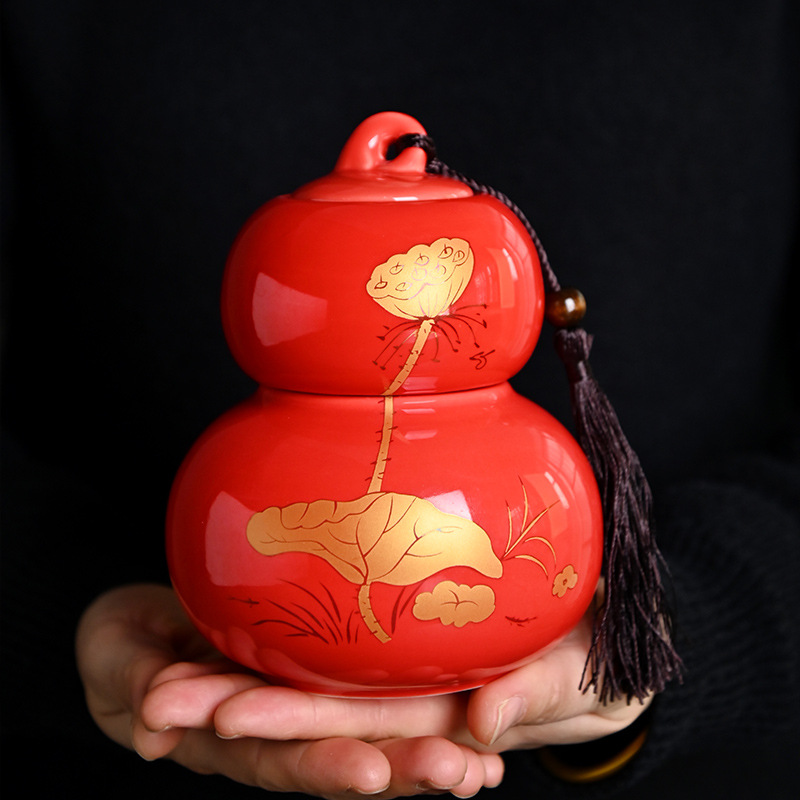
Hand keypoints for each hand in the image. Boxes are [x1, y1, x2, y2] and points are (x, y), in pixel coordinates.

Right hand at [75, 584, 502, 797]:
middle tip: (453, 774)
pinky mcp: (317, 674)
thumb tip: (152, 733)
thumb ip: (134, 684)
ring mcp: (301, 704)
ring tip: (479, 765)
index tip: (367, 772)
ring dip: (422, 749)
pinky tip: (476, 723)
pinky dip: (420, 711)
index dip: (320, 767)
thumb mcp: (118, 658)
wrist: (147, 634)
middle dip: (397, 769)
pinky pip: (369, 695)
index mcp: (230, 737)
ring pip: (366, 730)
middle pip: (340, 754)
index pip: (278, 757)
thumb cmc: (126, 648)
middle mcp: (276, 732)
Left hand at [197, 598, 649, 752]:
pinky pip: (341, 645)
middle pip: (314, 708)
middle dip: (238, 710)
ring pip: (315, 679)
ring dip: (241, 682)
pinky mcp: (402, 637)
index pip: (360, 725)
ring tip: (165, 684)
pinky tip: (232, 636)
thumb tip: (482, 726)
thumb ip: (536, 694)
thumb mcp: (581, 676)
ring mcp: (399, 671)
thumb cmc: (598, 658)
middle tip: (161, 704)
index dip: (293, 726)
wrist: (604, 634)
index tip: (223, 720)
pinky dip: (286, 647)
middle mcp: (407, 699)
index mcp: (443, 716)